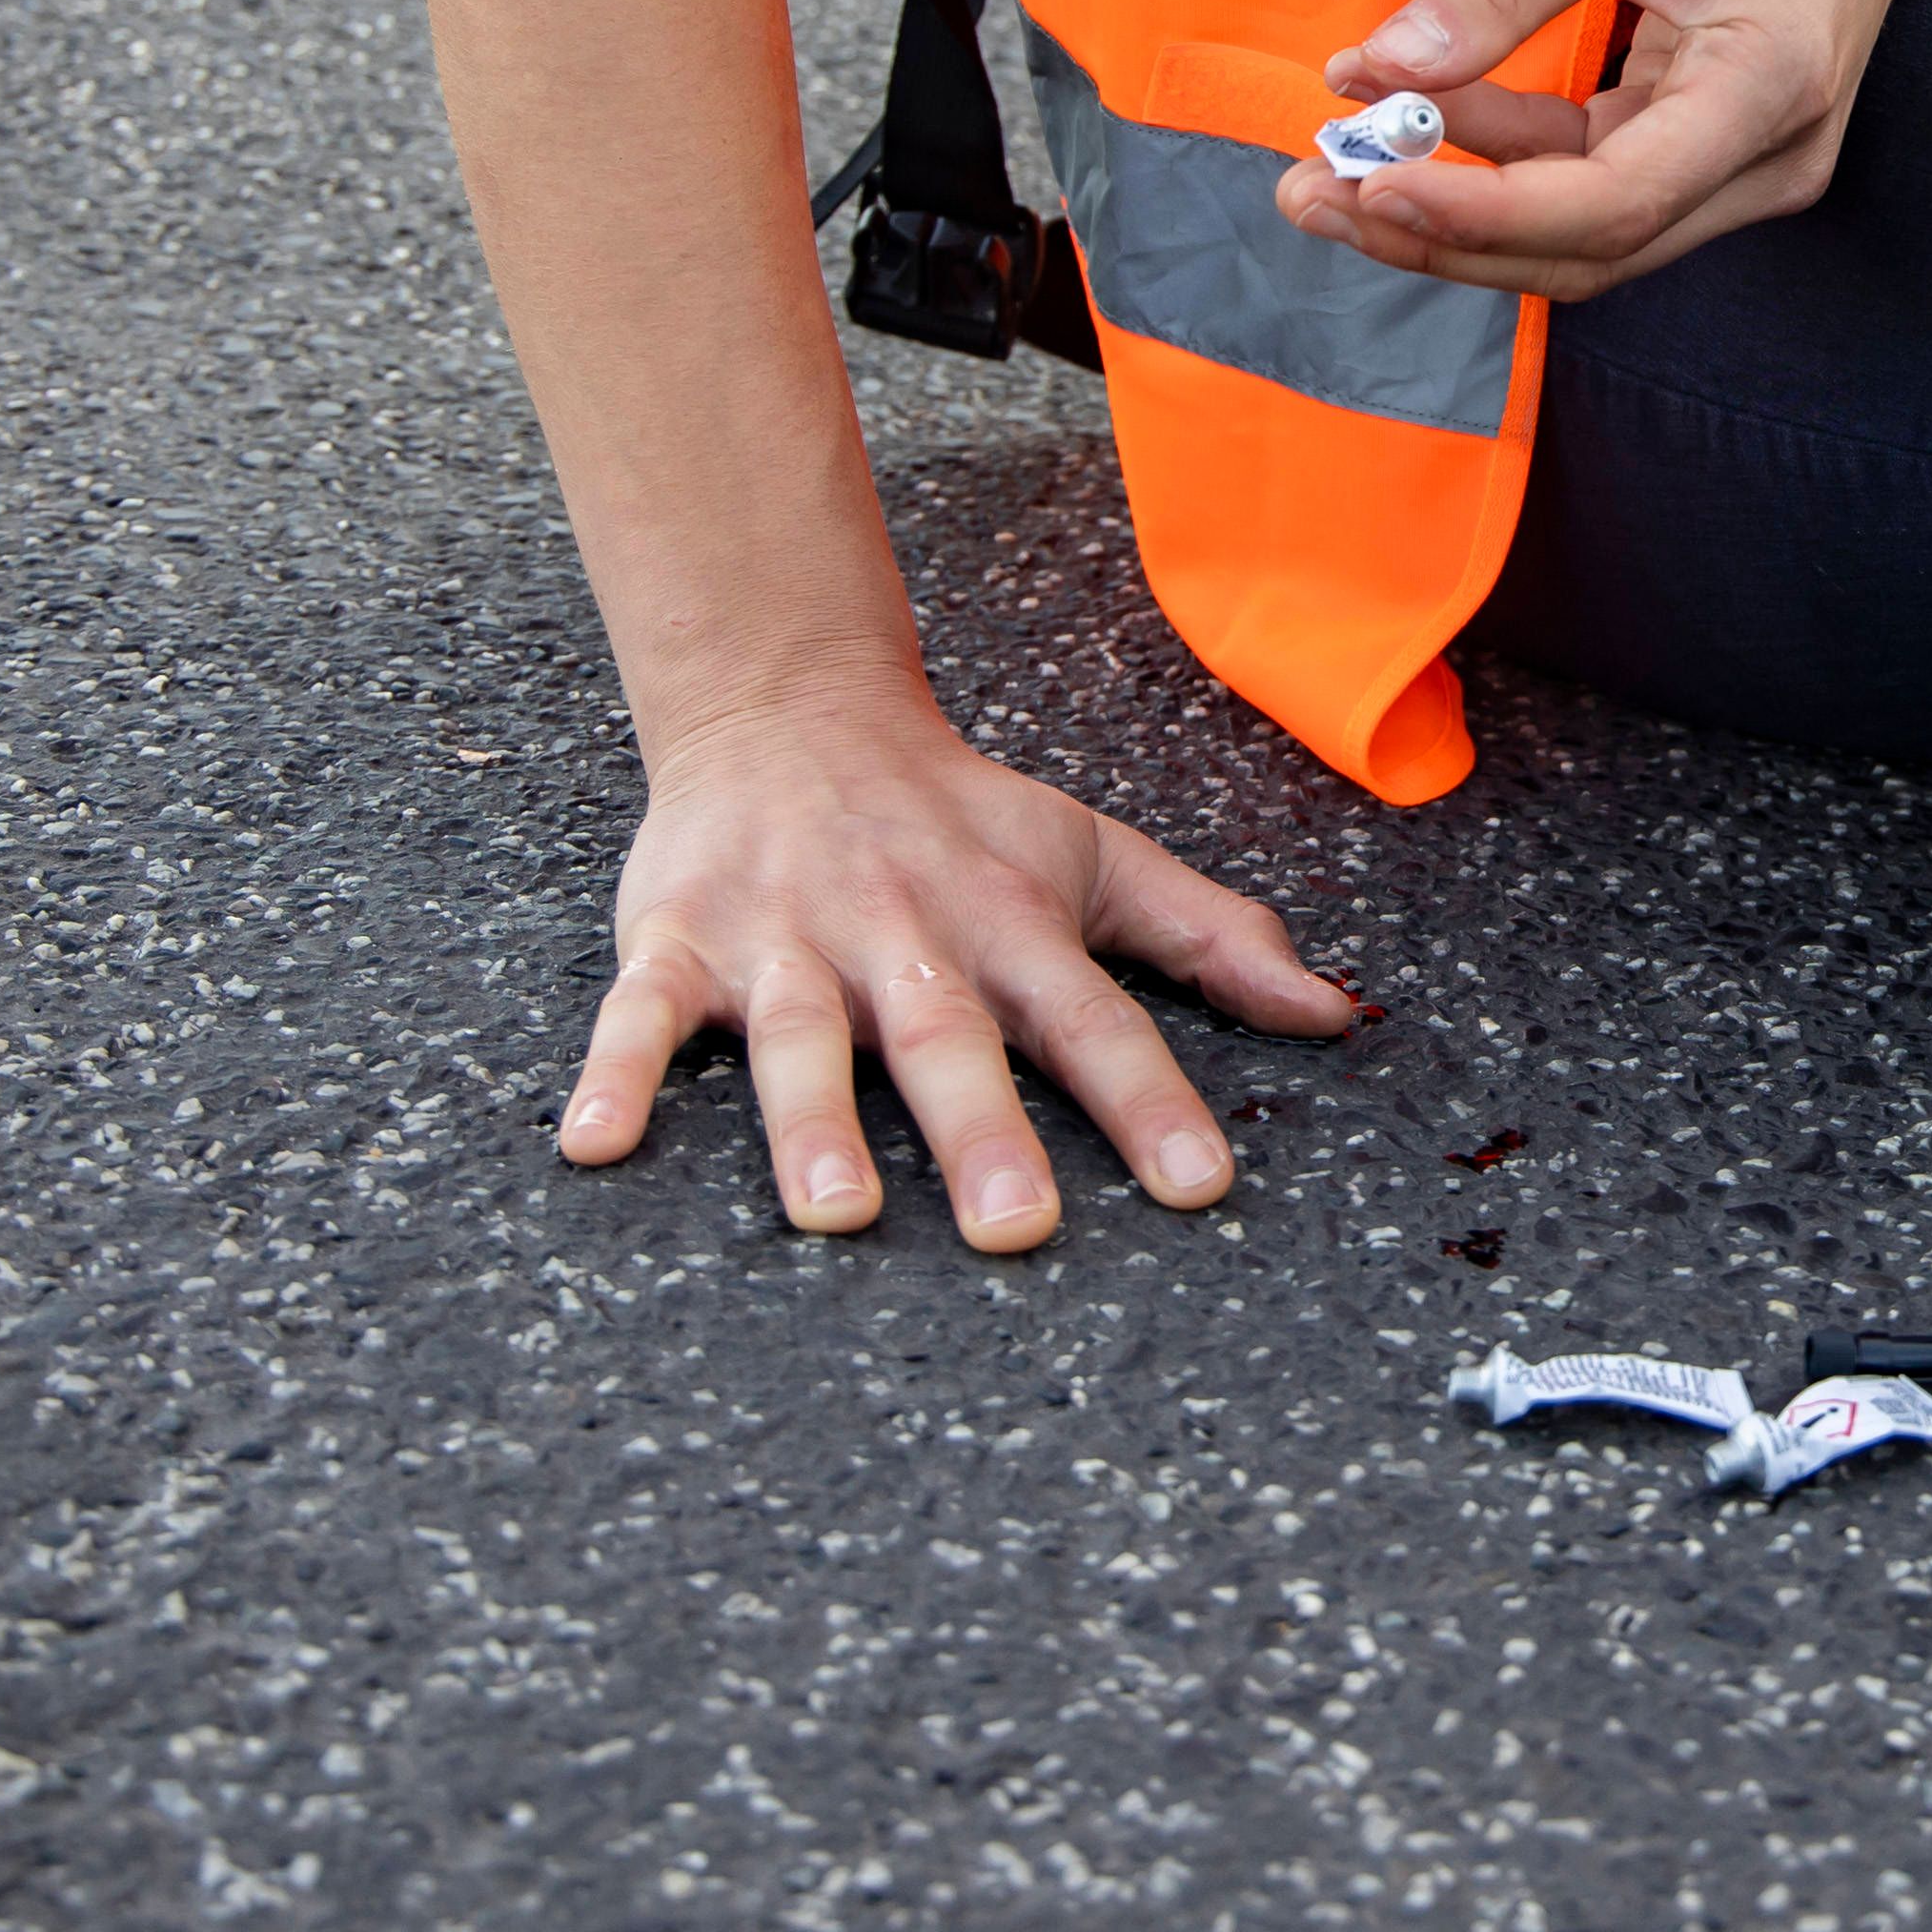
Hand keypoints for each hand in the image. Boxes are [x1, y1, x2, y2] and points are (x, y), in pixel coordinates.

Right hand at [558, 669, 1363, 1241]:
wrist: (793, 705)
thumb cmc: (959, 816)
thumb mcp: (1094, 858)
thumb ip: (1212, 940)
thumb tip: (1336, 1013)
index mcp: (1009, 922)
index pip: (1095, 1019)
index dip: (1151, 1100)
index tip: (1201, 1186)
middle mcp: (903, 931)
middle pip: (949, 1038)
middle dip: (983, 1130)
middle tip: (1018, 1226)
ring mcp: (787, 937)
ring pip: (801, 1036)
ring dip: (813, 1124)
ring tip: (834, 1212)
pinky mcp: (679, 938)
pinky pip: (641, 1012)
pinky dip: (618, 1072)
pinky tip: (595, 1143)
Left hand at [1270, 0, 1931, 300]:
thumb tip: (1379, 70)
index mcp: (1764, 89)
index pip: (1614, 202)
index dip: (1484, 210)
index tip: (1371, 179)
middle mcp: (1765, 164)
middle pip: (1587, 254)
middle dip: (1437, 234)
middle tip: (1304, 194)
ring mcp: (1743, 178)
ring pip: (1581, 243)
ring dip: (1454, 219)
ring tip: (1330, 177)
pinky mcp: (1709, 167)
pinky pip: (1591, 197)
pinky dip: (1498, 177)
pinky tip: (1412, 135)